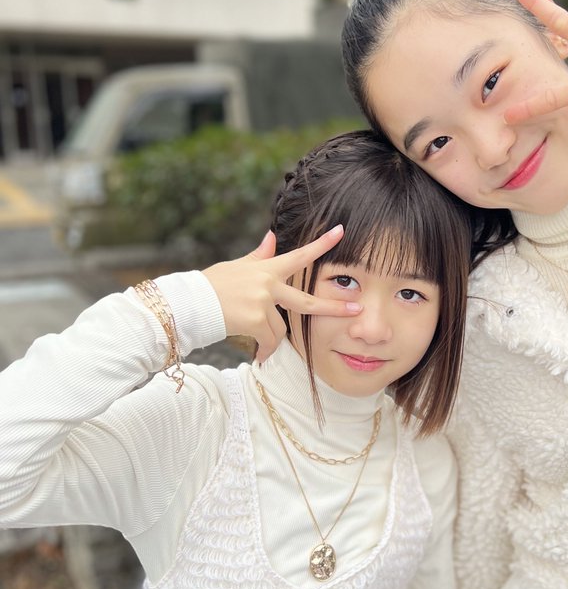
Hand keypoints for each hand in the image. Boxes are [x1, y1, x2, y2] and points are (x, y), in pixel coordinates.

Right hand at [202, 227, 360, 361]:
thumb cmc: (211, 286)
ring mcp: (262, 302)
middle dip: (333, 307)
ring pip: (280, 328)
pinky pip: (269, 340)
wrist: (189, 304)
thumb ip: (258, 256)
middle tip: (356, 309)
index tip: (341, 232)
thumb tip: (272, 237)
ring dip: (271, 338)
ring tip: (258, 343)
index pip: (299, 255)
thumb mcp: (235, 267)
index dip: (321, 244)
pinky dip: (265, 350)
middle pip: (307, 299)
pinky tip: (259, 356)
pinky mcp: (254, 320)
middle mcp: (267, 283)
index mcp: (265, 268)